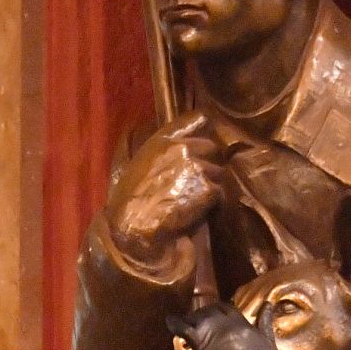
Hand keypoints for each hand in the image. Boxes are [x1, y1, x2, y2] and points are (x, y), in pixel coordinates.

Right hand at [108, 114, 225, 266]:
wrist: (135, 230)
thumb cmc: (129, 205)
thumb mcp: (136, 169)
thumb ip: (160, 155)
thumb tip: (180, 150)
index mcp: (161, 141)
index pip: (195, 119)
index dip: (204, 127)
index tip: (207, 137)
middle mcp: (181, 148)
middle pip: (212, 148)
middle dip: (210, 163)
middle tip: (202, 183)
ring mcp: (197, 167)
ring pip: (219, 172)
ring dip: (214, 185)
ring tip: (200, 202)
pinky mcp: (207, 188)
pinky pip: (221, 192)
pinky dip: (216, 203)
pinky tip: (203, 213)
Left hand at [166, 302, 280, 349]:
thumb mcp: (269, 341)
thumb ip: (265, 321)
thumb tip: (268, 304)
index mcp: (241, 323)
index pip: (225, 307)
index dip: (217, 309)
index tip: (214, 315)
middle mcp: (225, 324)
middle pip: (208, 311)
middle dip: (203, 314)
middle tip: (199, 322)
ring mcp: (212, 334)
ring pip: (195, 318)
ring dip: (191, 320)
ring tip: (188, 325)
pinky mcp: (200, 345)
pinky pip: (183, 328)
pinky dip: (174, 322)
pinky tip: (170, 320)